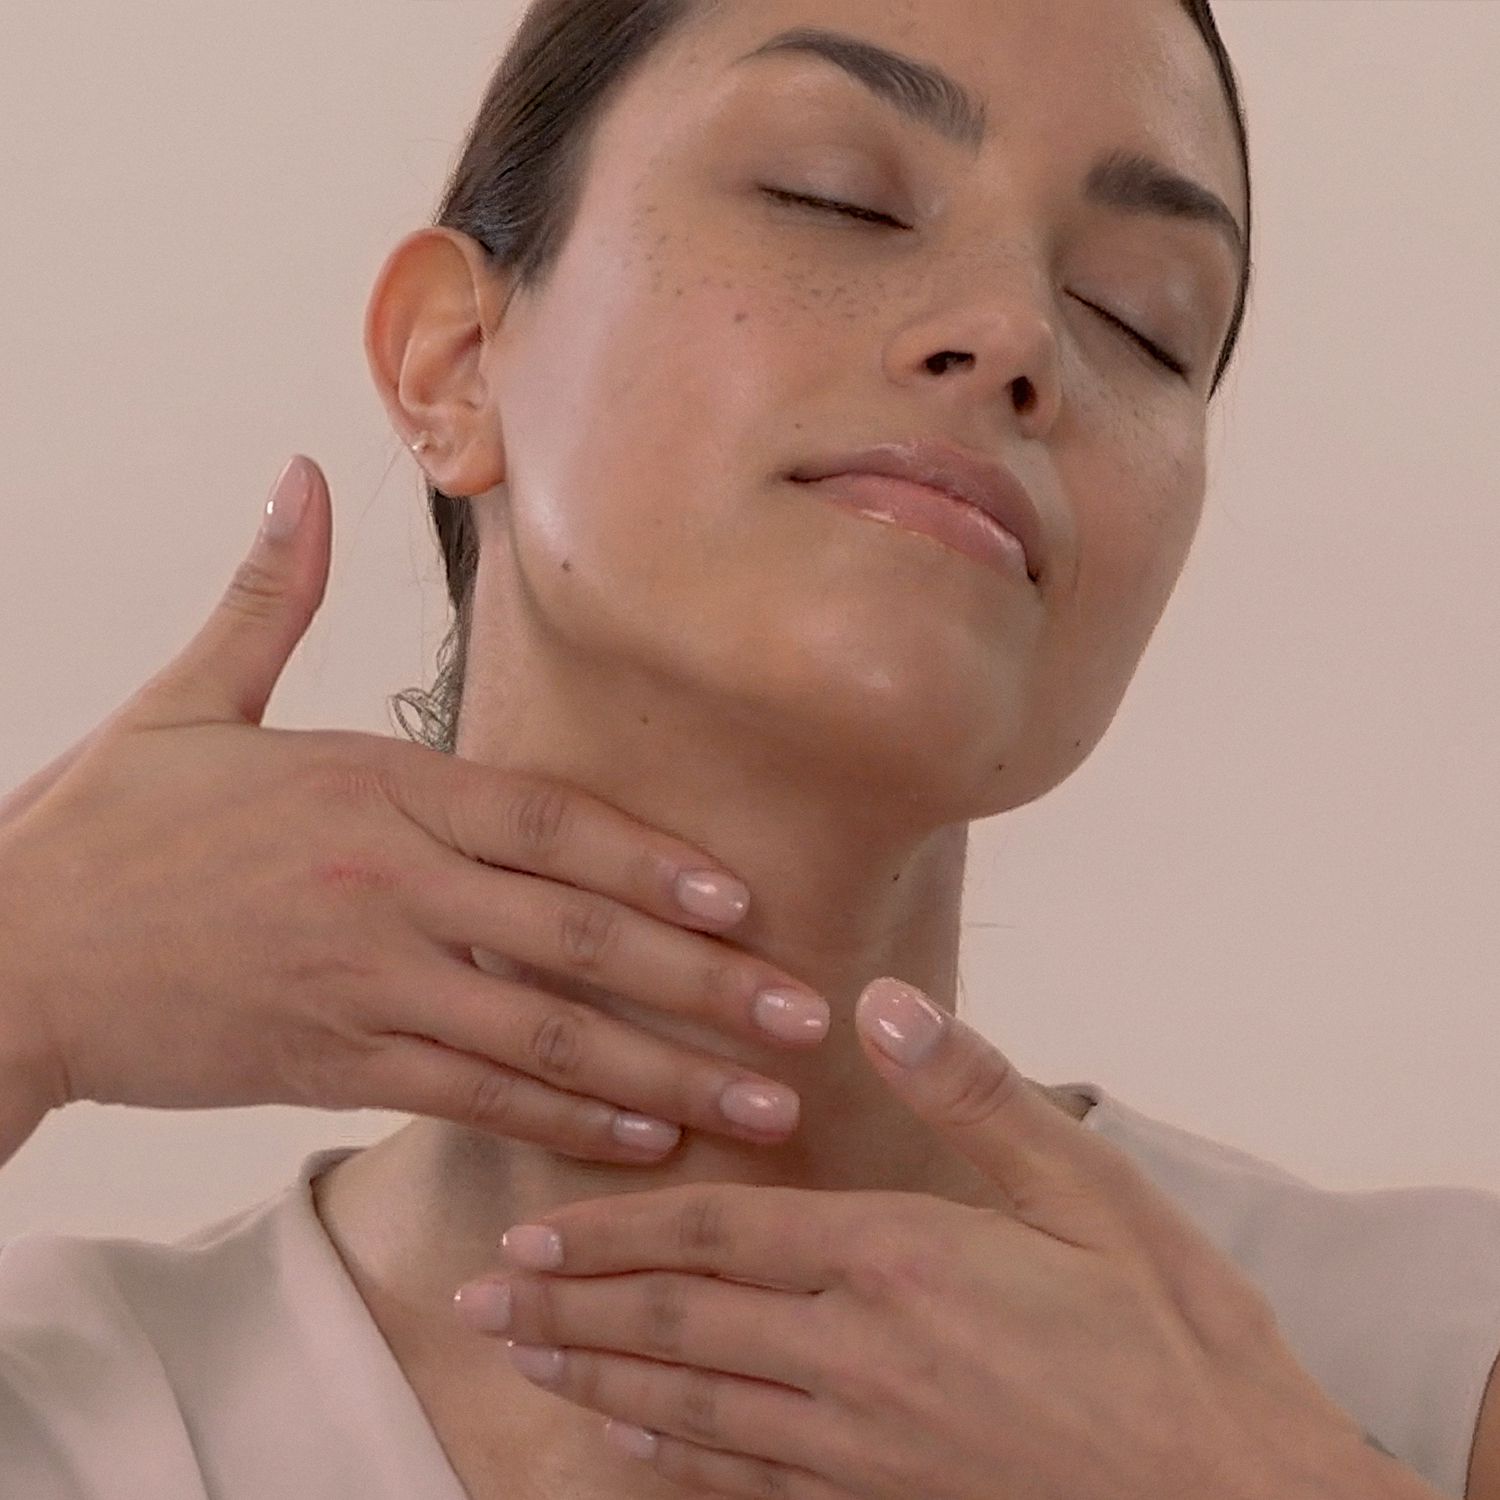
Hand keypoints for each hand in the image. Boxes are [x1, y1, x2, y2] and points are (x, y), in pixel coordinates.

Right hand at [0, 457, 827, 1166]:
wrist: (6, 957)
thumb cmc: (108, 831)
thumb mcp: (187, 701)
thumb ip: (268, 596)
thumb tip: (297, 476)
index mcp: (371, 788)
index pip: (543, 822)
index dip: (651, 862)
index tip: (744, 900)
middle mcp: (384, 887)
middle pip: (574, 935)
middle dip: (703, 983)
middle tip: (806, 1015)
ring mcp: (364, 984)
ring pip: (542, 1035)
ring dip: (667, 1071)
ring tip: (763, 1104)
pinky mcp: (335, 1064)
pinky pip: (473, 1096)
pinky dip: (564, 1121)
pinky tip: (644, 1140)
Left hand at [460, 981, 1434, 1499]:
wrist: (1236, 1496)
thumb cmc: (1172, 1333)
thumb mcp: (1088, 1186)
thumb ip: (973, 1092)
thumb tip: (881, 1000)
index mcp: (895, 1259)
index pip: (717, 1237)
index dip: (615, 1234)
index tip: (530, 1235)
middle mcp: (856, 1354)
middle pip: (680, 1324)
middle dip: (572, 1307)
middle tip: (477, 1303)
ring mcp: (864, 1442)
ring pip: (694, 1403)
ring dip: (597, 1374)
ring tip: (522, 1360)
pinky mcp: (887, 1497)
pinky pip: (750, 1477)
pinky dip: (675, 1455)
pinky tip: (627, 1439)